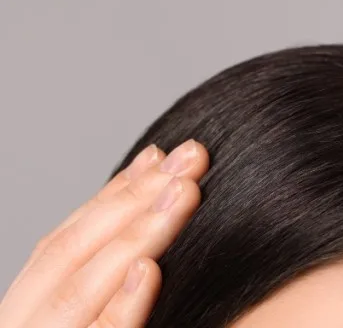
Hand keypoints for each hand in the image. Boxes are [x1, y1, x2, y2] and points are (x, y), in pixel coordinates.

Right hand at [1, 141, 207, 327]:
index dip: (114, 194)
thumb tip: (159, 200)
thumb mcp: (88, 309)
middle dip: (134, 198)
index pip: (67, 239)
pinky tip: (149, 270)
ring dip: (137, 235)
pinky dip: (123, 303)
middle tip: (191, 159)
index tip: (161, 155)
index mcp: (28, 308)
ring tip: (184, 193)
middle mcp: (26, 323)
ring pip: (81, 288)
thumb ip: (107, 272)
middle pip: (72, 251)